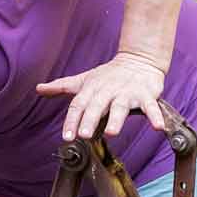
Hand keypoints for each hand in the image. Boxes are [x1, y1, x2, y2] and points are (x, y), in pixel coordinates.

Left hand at [36, 51, 167, 140]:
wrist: (139, 60)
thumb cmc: (108, 76)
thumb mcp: (84, 80)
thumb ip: (62, 87)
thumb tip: (39, 88)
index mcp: (91, 89)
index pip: (78, 105)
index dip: (71, 120)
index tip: (66, 136)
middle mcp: (108, 91)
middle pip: (97, 106)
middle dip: (89, 120)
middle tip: (83, 135)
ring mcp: (127, 93)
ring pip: (121, 107)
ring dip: (116, 119)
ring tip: (112, 132)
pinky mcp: (146, 94)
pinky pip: (151, 107)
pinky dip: (155, 116)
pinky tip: (158, 127)